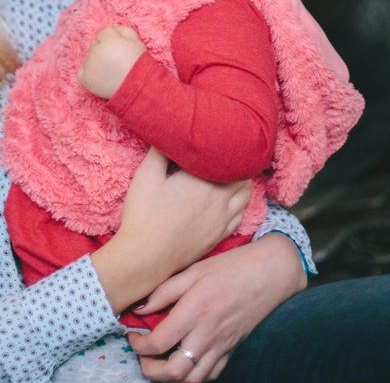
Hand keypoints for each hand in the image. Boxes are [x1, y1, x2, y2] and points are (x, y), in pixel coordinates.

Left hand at [78, 25, 145, 98]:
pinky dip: (88, 73)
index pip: (104, 33)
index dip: (113, 40)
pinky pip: (82, 71)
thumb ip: (123, 30)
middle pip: (94, 44)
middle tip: (116, 60)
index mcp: (108, 40)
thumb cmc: (139, 65)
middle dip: (103, 49)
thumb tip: (113, 28)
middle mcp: (96, 51)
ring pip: (88, 57)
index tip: (121, 50)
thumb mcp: (136, 42)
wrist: (138, 89)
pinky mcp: (85, 79)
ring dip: (96, 60)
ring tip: (110, 70)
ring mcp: (89, 65)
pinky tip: (101, 76)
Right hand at [91, 150, 250, 313]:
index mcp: (204, 181)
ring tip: (230, 172)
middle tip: (227, 152)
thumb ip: (160, 151)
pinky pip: (240, 215)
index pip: (228, 158)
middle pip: (243, 175)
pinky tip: (229, 199)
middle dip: (238, 162)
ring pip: (246, 196)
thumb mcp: (146, 175)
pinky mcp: (219, 235)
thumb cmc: (144, 214)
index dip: (227, 146)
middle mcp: (220, 200)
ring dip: (242, 182)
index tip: (219, 137)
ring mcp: (222, 220)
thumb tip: (170, 132)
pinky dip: (240, 203)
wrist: (146, 258)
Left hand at [128, 234, 306, 380]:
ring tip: (159, 363)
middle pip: (174, 372)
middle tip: (142, 357)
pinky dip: (194, 375)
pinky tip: (185, 361)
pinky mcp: (232, 350)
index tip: (132, 335)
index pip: (158, 342)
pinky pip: (211, 375)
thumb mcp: (193, 270)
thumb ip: (164, 291)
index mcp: (194, 312)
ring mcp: (221, 346)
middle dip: (151, 371)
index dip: (138, 345)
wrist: (268, 274)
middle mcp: (207, 334)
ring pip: (193, 380)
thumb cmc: (230, 267)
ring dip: (171, 378)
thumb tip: (138, 308)